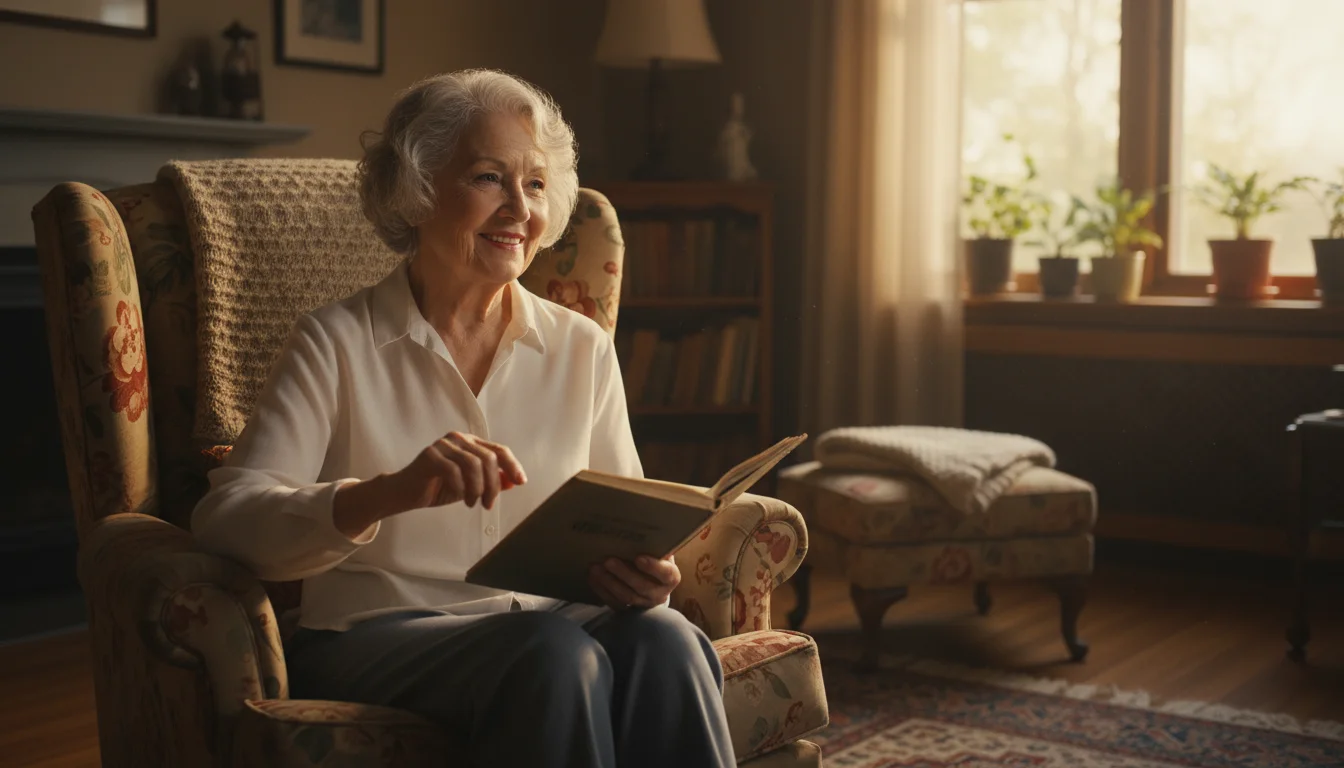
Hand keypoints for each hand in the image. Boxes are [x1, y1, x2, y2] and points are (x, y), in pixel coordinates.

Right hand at [390, 431, 525, 511]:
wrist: (405, 493)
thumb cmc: (437, 487)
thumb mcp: (470, 486)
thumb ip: (491, 481)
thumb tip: (514, 481)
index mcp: (470, 442)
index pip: (499, 449)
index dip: (512, 465)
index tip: (521, 482)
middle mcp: (458, 439)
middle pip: (489, 458)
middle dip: (493, 484)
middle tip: (488, 504)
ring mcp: (443, 445)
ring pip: (473, 464)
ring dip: (477, 488)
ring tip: (473, 503)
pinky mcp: (429, 455)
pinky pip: (453, 470)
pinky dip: (461, 487)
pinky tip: (460, 497)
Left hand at [588, 554, 680, 610]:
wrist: (652, 581)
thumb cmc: (655, 559)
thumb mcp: (659, 551)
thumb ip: (653, 545)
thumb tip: (638, 525)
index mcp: (670, 577)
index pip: (666, 574)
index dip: (653, 567)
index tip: (638, 557)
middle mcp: (659, 594)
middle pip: (642, 586)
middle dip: (623, 573)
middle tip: (608, 561)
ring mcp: (644, 604)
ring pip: (626, 597)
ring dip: (609, 582)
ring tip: (595, 568)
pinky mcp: (629, 610)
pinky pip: (614, 603)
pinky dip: (602, 590)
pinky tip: (593, 578)